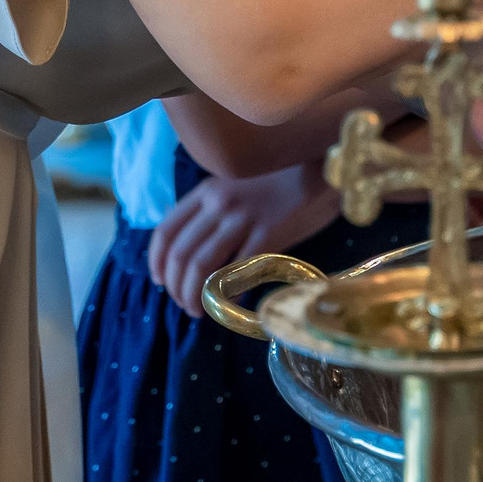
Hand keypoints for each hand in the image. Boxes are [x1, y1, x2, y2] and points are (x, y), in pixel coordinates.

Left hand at [148, 165, 341, 317]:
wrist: (325, 170)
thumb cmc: (284, 179)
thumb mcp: (238, 185)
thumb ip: (217, 209)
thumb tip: (199, 246)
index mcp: (207, 190)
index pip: (166, 231)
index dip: (157, 262)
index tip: (162, 282)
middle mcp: (218, 203)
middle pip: (181, 254)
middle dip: (177, 288)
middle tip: (185, 305)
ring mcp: (242, 218)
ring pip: (201, 266)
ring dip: (194, 296)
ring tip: (200, 311)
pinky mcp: (268, 234)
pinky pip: (237, 271)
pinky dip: (228, 293)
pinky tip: (232, 302)